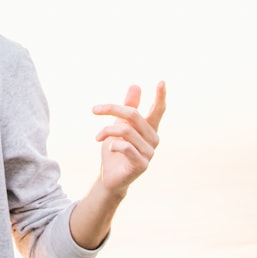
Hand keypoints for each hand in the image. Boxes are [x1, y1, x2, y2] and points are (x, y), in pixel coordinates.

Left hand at [92, 81, 165, 196]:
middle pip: (134, 115)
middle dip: (111, 109)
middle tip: (94, 109)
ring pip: (126, 130)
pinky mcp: (142, 164)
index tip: (161, 81)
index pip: (158, 110)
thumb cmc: (115, 149)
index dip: (160, 96)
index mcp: (149, 128)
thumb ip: (128, 107)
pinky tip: (109, 148)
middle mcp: (153, 139)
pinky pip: (124, 147)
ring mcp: (149, 153)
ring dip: (106, 130)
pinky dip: (112, 144)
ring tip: (97, 136)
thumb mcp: (118, 125)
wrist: (109, 176)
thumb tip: (136, 85)